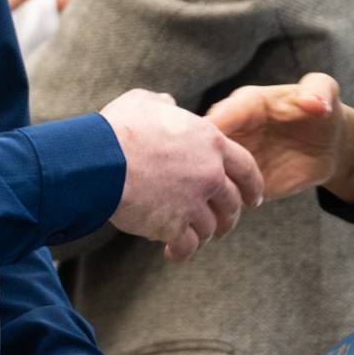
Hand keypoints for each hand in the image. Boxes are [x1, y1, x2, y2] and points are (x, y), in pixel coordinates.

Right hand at [101, 89, 263, 260]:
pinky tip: (170, 252)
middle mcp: (209, 174)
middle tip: (221, 224)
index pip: (247, 168)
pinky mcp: (173, 225)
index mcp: (210, 142)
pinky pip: (186, 246)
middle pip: (231, 204)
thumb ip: (164, 103)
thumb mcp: (145, 102)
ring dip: (203, 235)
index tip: (253, 199)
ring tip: (191, 238)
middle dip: (228, 216)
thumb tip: (168, 102)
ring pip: (210, 228)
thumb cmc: (119, 127)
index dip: (253, 186)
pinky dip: (180, 252)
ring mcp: (193, 202)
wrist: (99, 159)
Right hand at [207, 72, 353, 202]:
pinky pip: (228, 194)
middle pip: (208, 145)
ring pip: (212, 172)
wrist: (327, 144)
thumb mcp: (324, 90)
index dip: (215, 124)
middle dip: (200, 156)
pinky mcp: (242, 182)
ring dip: (208, 185)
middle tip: (198, 172)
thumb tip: (314, 104)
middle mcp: (234, 129)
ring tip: (210, 199)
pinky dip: (223, 204)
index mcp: (247, 104)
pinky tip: (222, 215)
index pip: (226, 113)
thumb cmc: (321, 110)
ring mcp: (235, 157)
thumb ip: (319, 90)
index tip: (205, 137)